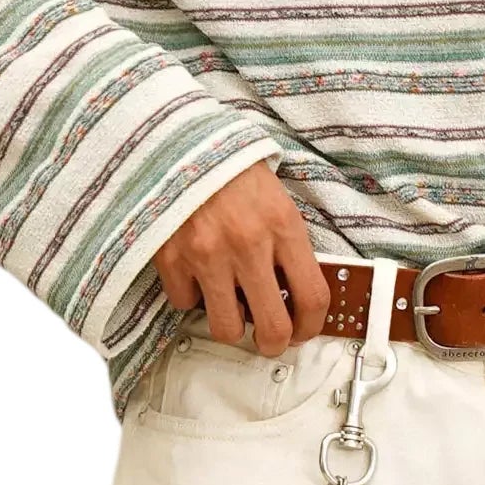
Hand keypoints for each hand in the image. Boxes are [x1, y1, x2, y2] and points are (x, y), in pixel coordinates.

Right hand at [154, 161, 334, 351]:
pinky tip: (197, 274)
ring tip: (231, 306)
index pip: (313, 296)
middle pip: (273, 327)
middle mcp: (248, 244)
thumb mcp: (276, 198)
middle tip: (270, 339)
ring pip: (226, 328)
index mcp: (283, 225)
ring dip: (231, 325)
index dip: (312, 326)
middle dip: (274, 343)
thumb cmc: (230, 169)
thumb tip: (296, 290)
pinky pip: (186, 302)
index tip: (304, 329)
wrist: (179, 141)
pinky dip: (192, 295)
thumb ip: (288, 243)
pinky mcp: (172, 258)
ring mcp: (207, 254)